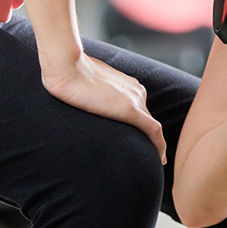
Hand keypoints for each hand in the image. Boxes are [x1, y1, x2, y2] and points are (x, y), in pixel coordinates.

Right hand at [42, 52, 166, 160]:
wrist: (65, 67)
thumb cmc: (67, 73)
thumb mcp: (83, 82)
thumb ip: (91, 91)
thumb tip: (80, 100)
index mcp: (126, 84)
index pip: (138, 108)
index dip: (140, 125)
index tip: (140, 139)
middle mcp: (135, 91)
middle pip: (146, 118)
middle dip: (148, 137)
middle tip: (148, 155)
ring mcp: (135, 99)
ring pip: (150, 125)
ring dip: (152, 143)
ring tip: (154, 160)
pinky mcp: (130, 110)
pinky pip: (153, 130)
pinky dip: (159, 145)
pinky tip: (160, 159)